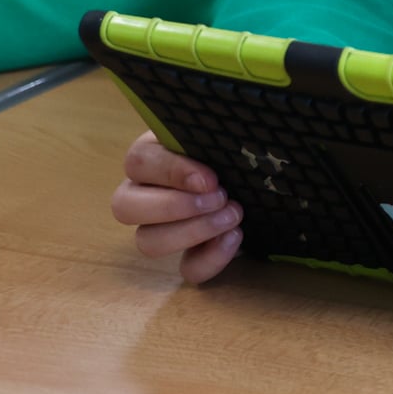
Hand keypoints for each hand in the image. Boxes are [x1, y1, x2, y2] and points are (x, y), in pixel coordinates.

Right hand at [111, 132, 244, 283]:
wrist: (268, 177)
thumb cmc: (239, 148)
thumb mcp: (225, 135)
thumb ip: (214, 131)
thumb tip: (220, 123)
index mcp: (153, 156)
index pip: (139, 161)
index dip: (171, 172)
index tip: (209, 179)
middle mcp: (145, 194)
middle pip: (124, 207)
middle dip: (174, 207)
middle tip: (220, 198)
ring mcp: (162, 229)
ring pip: (147, 242)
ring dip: (191, 233)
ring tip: (233, 216)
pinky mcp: (189, 255)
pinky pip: (186, 270)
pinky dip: (211, 259)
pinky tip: (236, 238)